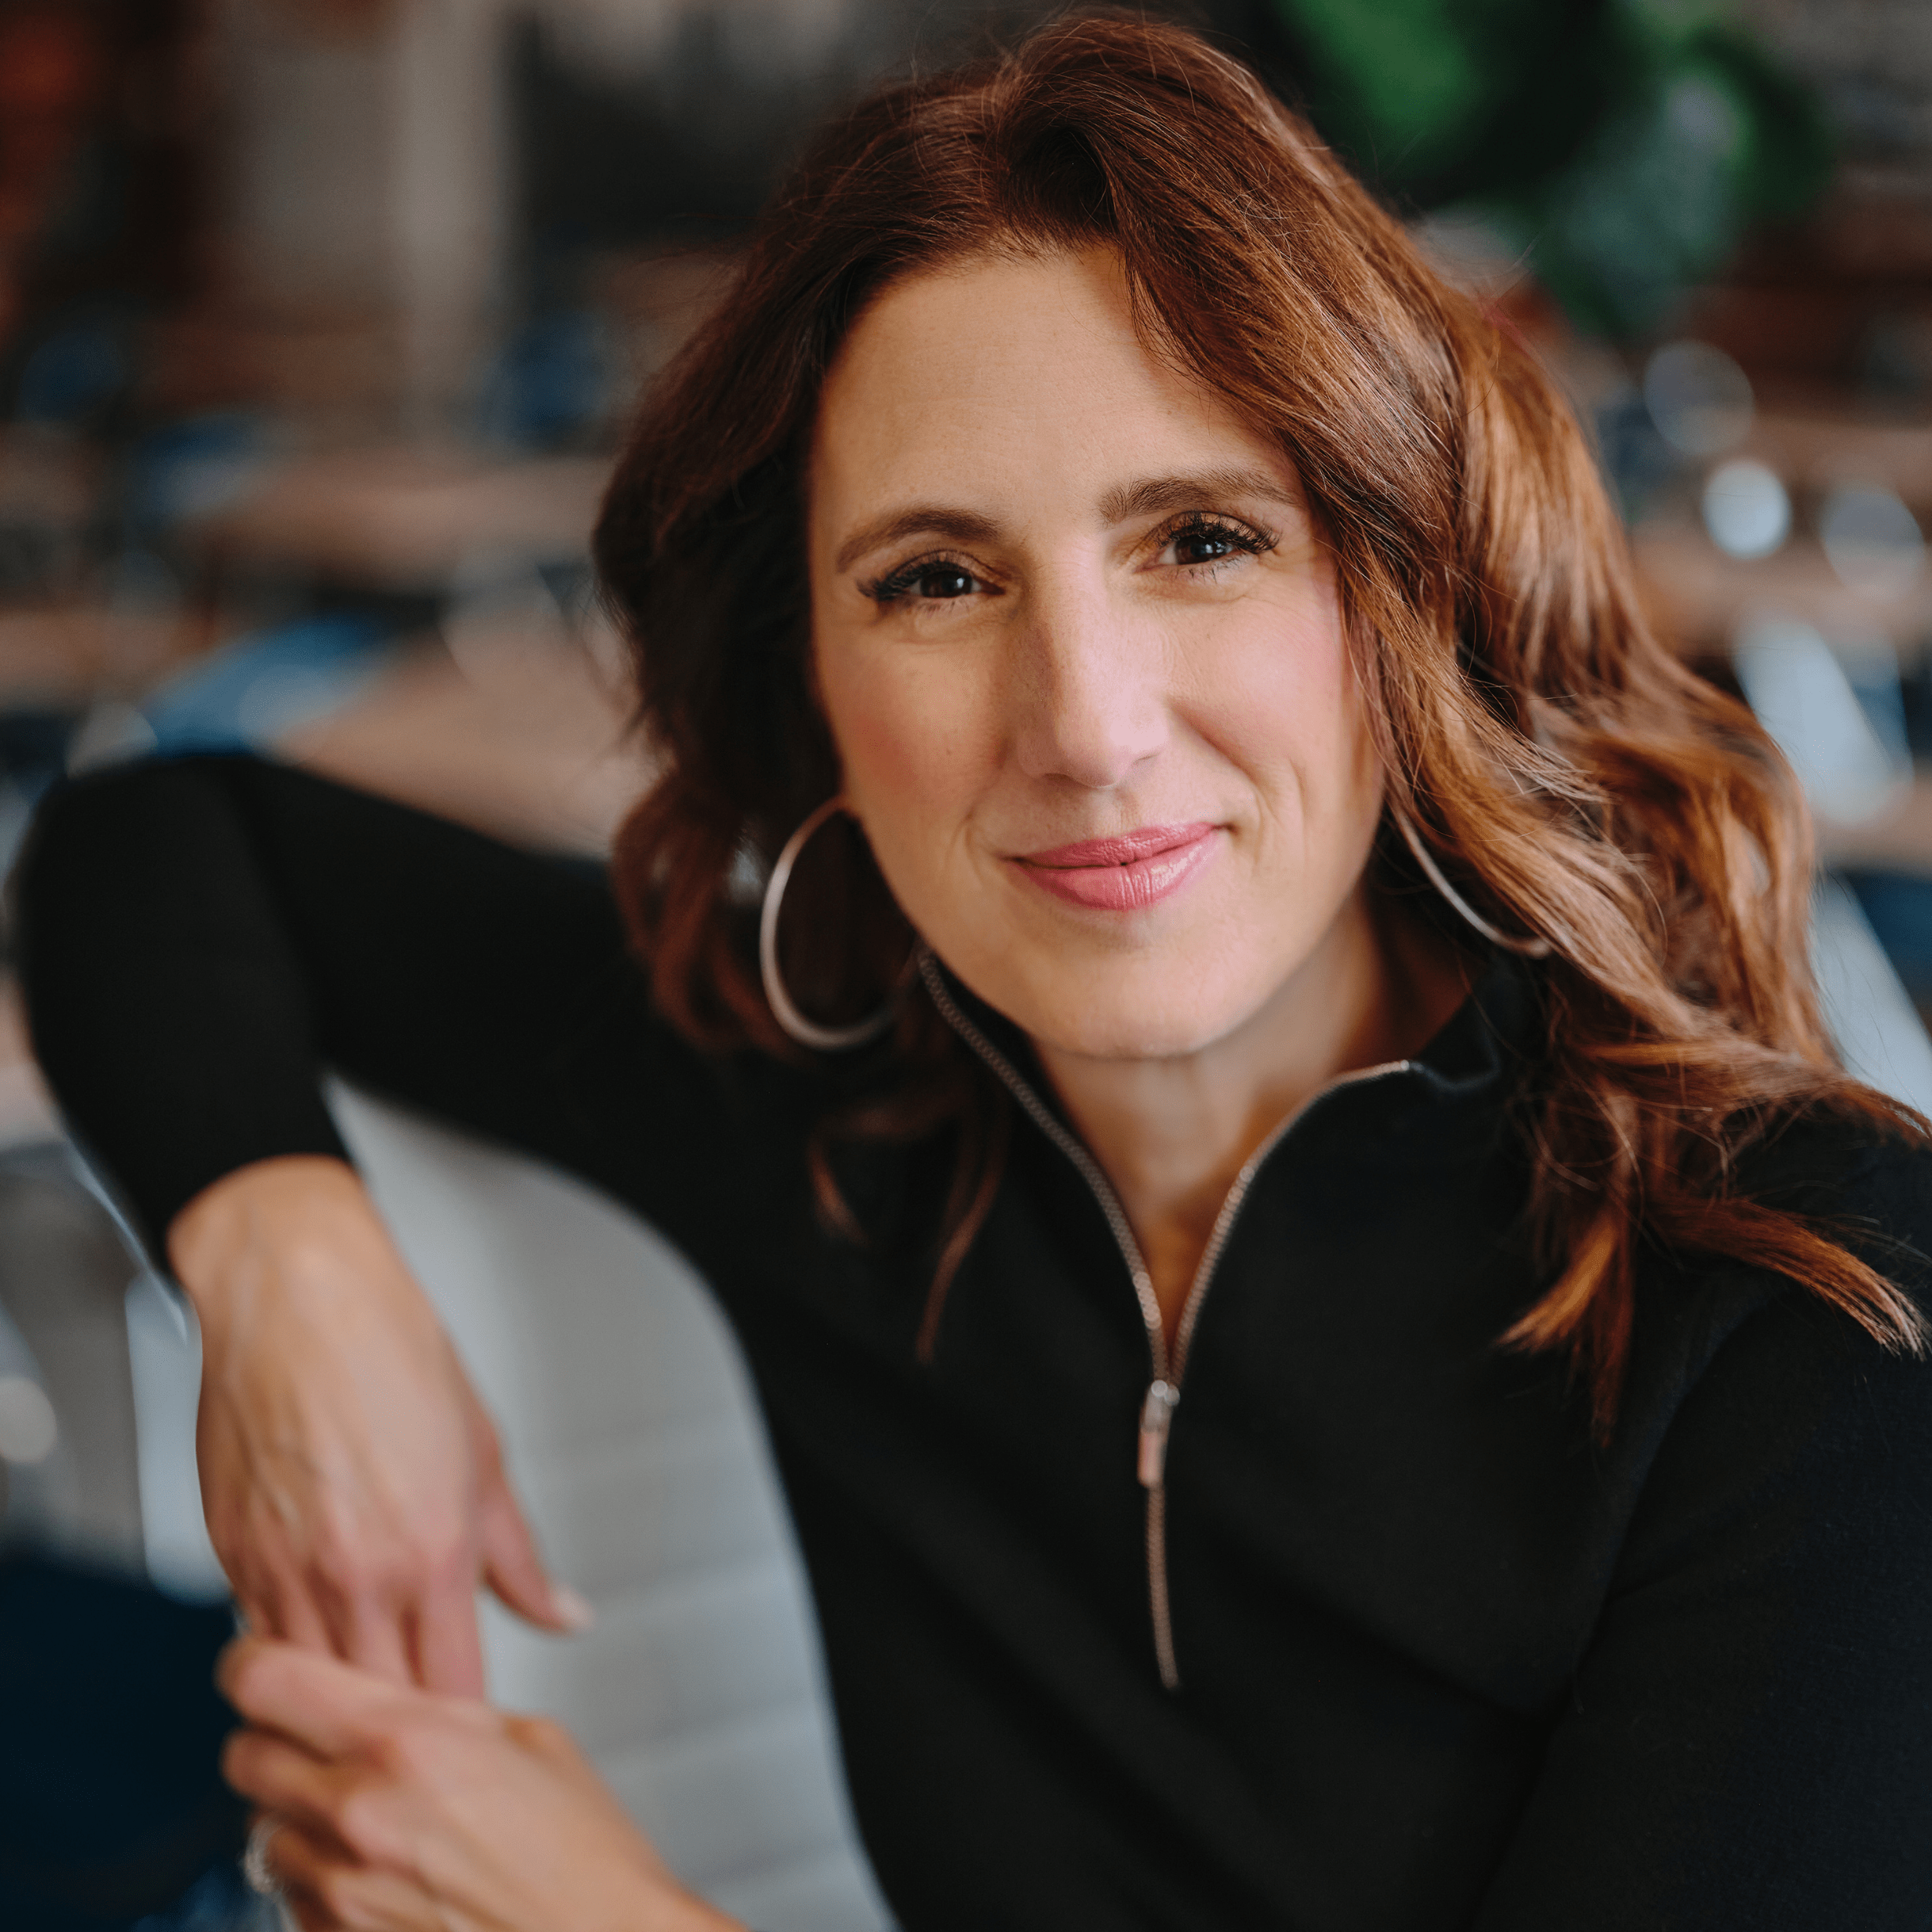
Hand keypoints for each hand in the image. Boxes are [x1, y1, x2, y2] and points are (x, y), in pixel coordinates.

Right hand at [170, 1157, 586, 1692]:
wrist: (297, 1297)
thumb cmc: (390, 1352)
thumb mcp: (486, 1453)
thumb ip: (520, 1556)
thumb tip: (563, 1612)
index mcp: (434, 1552)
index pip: (454, 1691)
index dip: (466, 1724)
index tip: (474, 1732)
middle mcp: (357, 1574)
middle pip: (378, 1709)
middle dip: (401, 1732)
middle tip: (419, 1733)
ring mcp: (286, 1572)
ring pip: (308, 1691)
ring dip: (335, 1706)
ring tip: (361, 1706)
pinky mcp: (232, 1558)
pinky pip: (259, 1641)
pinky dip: (286, 1657)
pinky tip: (311, 1649)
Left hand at [221, 1637, 738, 1931]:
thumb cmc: (585, 1858)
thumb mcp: (530, 1741)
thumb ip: (448, 1713)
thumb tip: (407, 1703)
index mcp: (407, 1739)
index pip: (266, 1680)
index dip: (255, 1664)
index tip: (262, 1664)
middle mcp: (358, 1811)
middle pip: (242, 1755)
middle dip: (272, 1740)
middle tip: (311, 1738)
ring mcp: (341, 1888)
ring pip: (260, 1830)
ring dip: (295, 1816)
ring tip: (359, 1815)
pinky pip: (291, 1897)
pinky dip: (319, 1879)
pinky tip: (377, 1873)